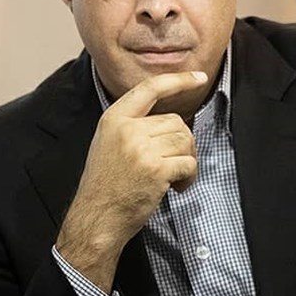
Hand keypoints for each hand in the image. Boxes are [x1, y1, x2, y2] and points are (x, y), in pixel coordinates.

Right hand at [56, 71, 207, 291]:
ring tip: (172, 177)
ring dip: (186, 160)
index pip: (151, 88)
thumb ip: (134, 125)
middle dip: (182, 143)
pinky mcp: (156, 169)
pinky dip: (189, 177)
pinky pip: (189, 163)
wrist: (96, 218)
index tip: (199, 77)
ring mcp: (142, 149)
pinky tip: (177, 187)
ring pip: (185, 141)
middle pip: (176, 122)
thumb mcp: (108, 142)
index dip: (178, 80)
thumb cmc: (106, 184)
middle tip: (172, 164)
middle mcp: (128, 129)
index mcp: (115, 118)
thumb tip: (173, 121)